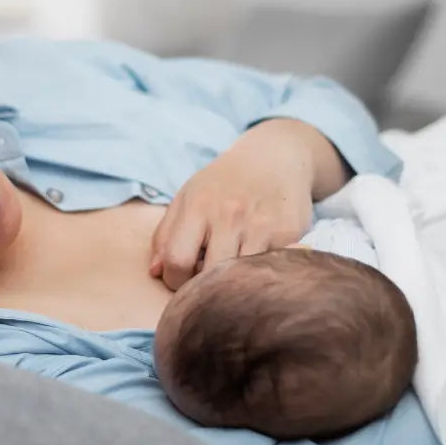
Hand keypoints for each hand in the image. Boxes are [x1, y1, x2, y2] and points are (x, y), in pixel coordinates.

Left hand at [149, 118, 344, 289]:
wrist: (275, 158)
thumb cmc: (224, 183)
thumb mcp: (188, 197)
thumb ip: (165, 235)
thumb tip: (155, 273)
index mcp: (198, 206)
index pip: (177, 260)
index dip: (175, 280)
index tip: (183, 279)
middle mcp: (230, 215)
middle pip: (209, 275)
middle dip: (205, 287)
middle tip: (208, 281)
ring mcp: (262, 226)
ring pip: (240, 278)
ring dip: (233, 283)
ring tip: (232, 273)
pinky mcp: (290, 235)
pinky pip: (267, 270)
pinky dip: (259, 274)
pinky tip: (256, 263)